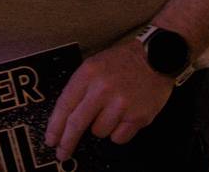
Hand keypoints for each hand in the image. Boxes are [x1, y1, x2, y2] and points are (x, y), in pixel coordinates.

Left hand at [44, 38, 171, 161]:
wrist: (157, 56)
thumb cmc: (124, 61)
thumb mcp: (95, 64)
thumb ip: (80, 87)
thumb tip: (65, 116)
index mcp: (88, 73)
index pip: (64, 105)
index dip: (55, 126)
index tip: (51, 139)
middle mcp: (102, 89)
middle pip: (77, 124)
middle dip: (67, 142)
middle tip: (63, 152)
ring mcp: (120, 104)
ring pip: (99, 132)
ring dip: (102, 127)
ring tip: (112, 110)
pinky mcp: (137, 117)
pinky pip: (118, 137)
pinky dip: (118, 132)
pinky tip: (124, 116)